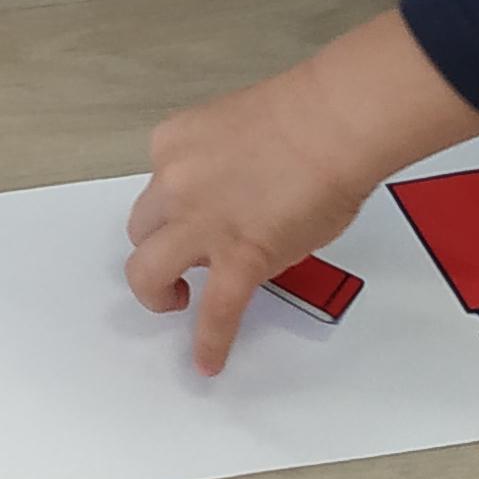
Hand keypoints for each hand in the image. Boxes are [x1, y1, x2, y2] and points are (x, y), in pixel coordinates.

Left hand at [124, 9, 478, 375]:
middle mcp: (174, 183)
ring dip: (158, 291)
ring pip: (148, 271)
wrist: (334, 122)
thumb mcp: (238, 128)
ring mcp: (201, 223)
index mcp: (174, 143)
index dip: (177, 206)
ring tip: (177, 301)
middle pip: (144, 228)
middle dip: (162, 245)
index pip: (157, 186)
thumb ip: (223, 167)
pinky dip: (209, 342)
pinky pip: (215, 313)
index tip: (196, 216)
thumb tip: (238, 202)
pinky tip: (209, 362)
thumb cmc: (308, 115)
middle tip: (185, 260)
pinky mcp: (238, 258)